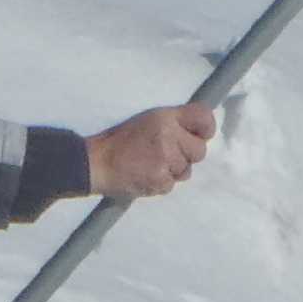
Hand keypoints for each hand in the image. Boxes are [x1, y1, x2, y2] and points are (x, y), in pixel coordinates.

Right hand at [85, 104, 216, 197]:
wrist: (97, 162)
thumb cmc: (122, 139)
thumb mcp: (148, 120)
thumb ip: (174, 123)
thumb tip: (200, 133)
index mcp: (166, 117)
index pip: (203, 118)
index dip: (205, 128)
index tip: (200, 134)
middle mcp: (170, 137)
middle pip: (200, 150)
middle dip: (187, 154)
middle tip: (166, 152)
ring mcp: (167, 160)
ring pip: (187, 170)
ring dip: (174, 170)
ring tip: (152, 164)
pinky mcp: (161, 181)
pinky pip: (173, 184)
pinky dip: (162, 182)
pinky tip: (146, 174)